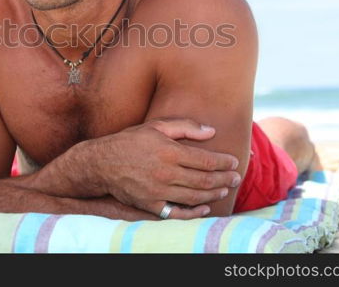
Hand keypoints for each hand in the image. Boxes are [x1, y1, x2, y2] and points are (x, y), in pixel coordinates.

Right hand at [93, 118, 240, 218]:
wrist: (102, 162)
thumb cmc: (130, 141)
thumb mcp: (156, 126)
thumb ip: (185, 127)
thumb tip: (211, 131)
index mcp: (169, 151)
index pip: (206, 160)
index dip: (223, 162)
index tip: (234, 161)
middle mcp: (166, 173)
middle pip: (204, 180)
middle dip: (224, 179)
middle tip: (236, 178)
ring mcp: (158, 191)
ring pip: (194, 197)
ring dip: (213, 194)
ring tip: (225, 190)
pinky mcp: (150, 205)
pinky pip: (177, 213)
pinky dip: (193, 213)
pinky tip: (204, 208)